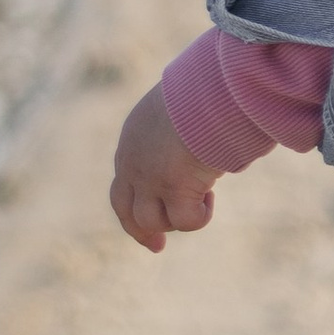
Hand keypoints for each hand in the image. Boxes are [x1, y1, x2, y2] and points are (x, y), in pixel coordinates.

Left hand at [110, 84, 220, 252]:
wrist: (208, 88)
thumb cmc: (206, 90)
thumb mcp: (182, 110)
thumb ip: (181, 131)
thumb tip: (200, 146)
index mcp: (132, 140)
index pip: (123, 184)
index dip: (133, 206)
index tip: (147, 223)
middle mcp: (133, 162)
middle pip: (126, 210)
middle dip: (141, 231)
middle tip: (157, 246)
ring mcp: (149, 177)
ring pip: (152, 220)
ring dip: (177, 218)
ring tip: (204, 198)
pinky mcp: (173, 187)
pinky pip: (185, 221)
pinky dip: (199, 216)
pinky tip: (210, 198)